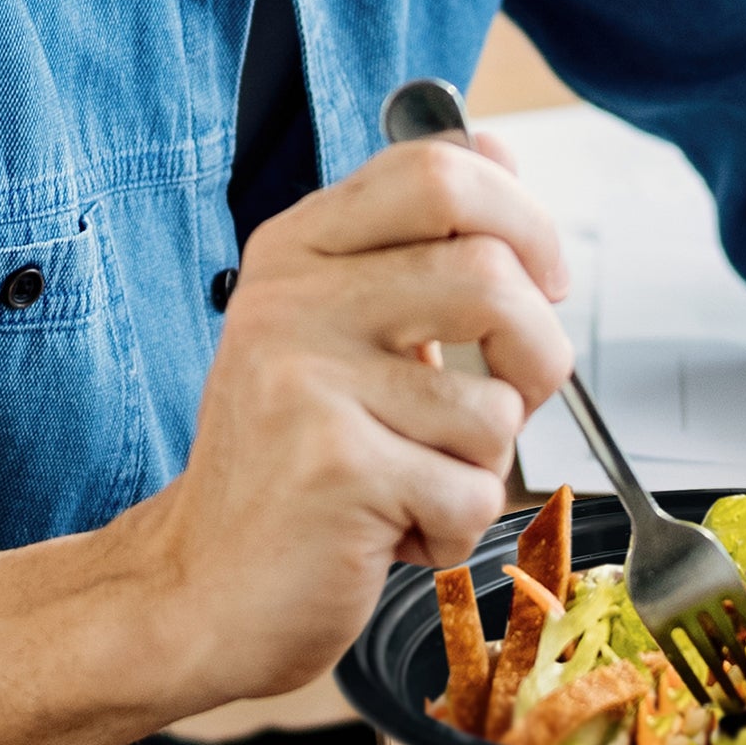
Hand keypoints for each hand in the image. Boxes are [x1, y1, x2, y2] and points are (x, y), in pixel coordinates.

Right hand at [135, 136, 573, 708]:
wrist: (202, 589)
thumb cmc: (298, 463)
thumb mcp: (346, 330)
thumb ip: (419, 249)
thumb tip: (502, 155)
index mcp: (302, 250)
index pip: (439, 171)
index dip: (527, 221)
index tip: (542, 281)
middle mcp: (294, 301)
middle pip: (493, 278)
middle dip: (539, 357)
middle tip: (507, 400)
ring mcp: (307, 381)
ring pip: (496, 405)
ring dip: (485, 465)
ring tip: (414, 479)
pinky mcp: (335, 467)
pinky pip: (475, 492)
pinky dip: (455, 529)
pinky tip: (391, 529)